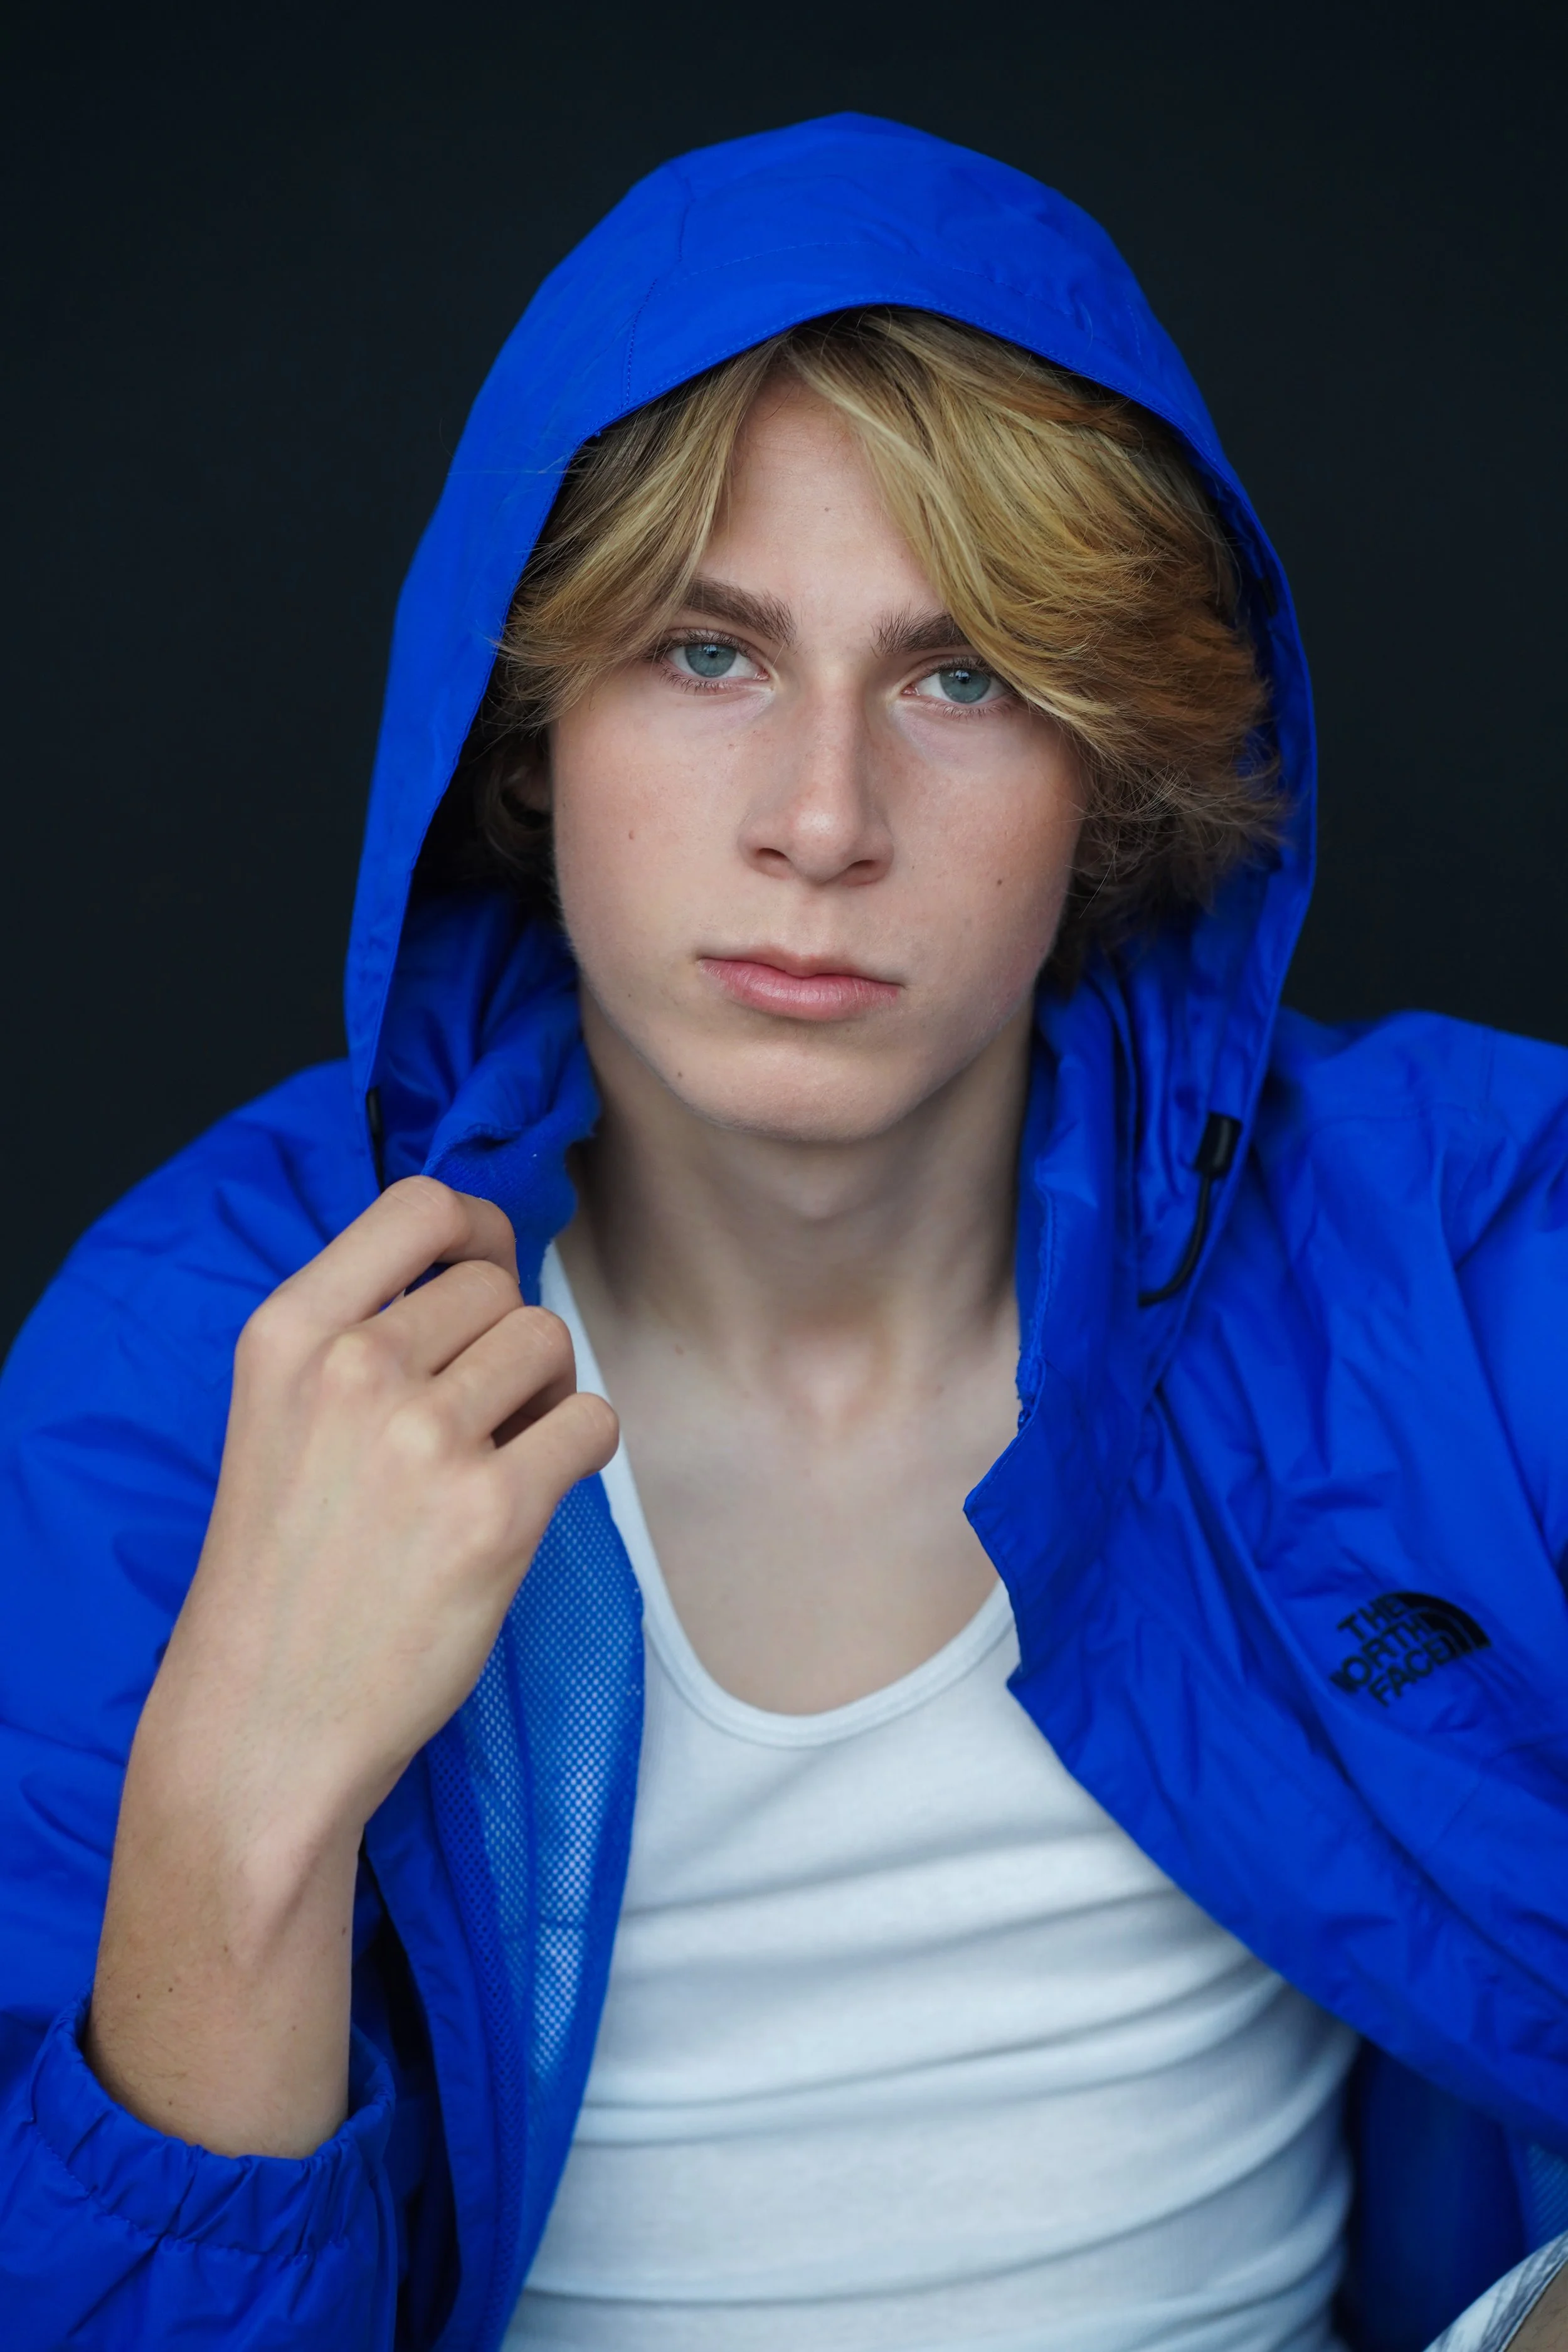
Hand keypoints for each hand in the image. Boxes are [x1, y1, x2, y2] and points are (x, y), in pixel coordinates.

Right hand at [88, 1178, 615, 2154]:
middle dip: (504, 1345)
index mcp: (289, 1332)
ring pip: (551, 1346)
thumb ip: (369, 1323)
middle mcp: (354, 1368)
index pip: (422, 1204)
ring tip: (491, 1462)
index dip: (474, 1234)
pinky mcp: (495, 1510)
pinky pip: (592, 1425)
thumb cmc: (285, 1568)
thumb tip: (488, 1248)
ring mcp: (426, 1438)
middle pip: (500, 1288)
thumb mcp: (281, 1413)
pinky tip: (524, 1500)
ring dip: (543, 1398)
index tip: (477, 1281)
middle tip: (468, 1422)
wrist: (265, 1720)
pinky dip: (577, 1457)